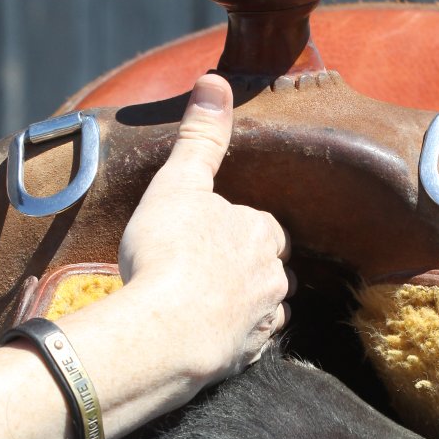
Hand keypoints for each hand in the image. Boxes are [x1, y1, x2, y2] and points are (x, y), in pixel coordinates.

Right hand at [117, 74, 293, 383]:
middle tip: (207, 269)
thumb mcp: (178, 184)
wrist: (163, 333)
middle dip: (248, 267)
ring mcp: (264, 321)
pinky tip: (209, 337)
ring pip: (266, 307)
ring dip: (246, 304)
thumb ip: (200, 137)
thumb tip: (215, 80)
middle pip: (270, 267)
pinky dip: (235, 338)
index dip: (237, 228)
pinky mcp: (248, 358)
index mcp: (262, 232)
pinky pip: (250, 343)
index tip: (210, 234)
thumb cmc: (167, 254)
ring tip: (207, 304)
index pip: (263, 226)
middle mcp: (274, 277)